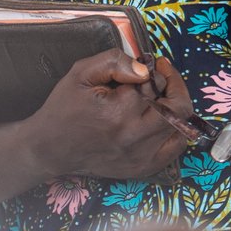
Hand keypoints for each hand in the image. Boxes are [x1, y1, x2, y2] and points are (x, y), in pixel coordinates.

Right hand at [21, 47, 197, 182]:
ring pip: (181, 127)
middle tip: (160, 78)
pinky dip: (177, 131)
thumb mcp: (81, 73)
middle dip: (173, 87)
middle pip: (178, 107)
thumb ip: (114, 61)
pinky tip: (162, 120)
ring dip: (176, 108)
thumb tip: (145, 68)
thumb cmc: (64, 107)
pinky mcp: (143, 168)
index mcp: (119, 111)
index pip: (156, 85)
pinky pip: (176, 148)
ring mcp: (141, 156)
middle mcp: (134, 136)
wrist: (49, 148)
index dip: (158, 71)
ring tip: (160, 98)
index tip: (153, 65)